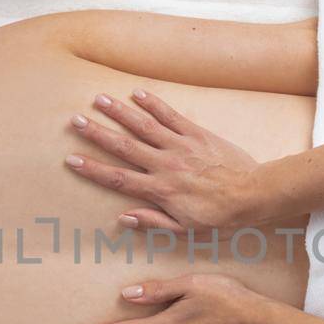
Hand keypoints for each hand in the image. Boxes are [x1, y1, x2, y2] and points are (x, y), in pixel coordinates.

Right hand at [65, 89, 267, 232]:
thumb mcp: (185, 230)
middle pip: (124, 147)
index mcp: (160, 190)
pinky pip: (171, 115)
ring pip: (144, 126)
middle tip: (75, 120)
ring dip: (120, 112)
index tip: (72, 160)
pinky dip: (154, 103)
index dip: (93, 169)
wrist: (252, 194)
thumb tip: (123, 218)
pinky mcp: (196, 134)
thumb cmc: (219, 217)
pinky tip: (137, 93)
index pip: (119, 179)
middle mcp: (165, 165)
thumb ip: (153, 222)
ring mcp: (180, 146)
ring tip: (99, 99)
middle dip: (97, 133)